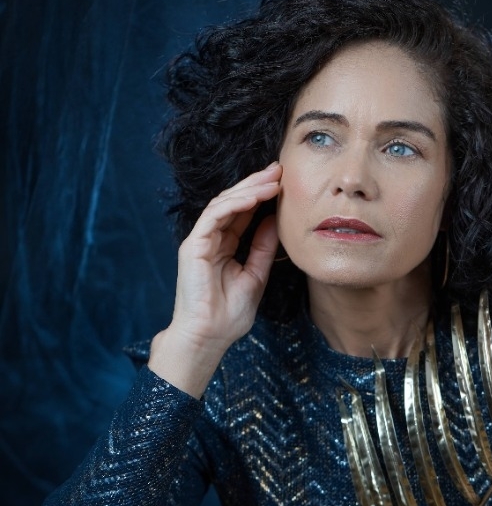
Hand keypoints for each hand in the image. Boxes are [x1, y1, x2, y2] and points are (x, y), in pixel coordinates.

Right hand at [149, 163, 281, 395]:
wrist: (208, 337)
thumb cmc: (229, 315)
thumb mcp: (256, 275)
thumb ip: (263, 247)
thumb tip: (275, 220)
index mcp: (225, 247)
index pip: (243, 213)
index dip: (261, 196)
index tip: (283, 182)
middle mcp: (211, 239)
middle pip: (234, 202)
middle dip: (256, 184)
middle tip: (279, 169)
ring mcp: (200, 240)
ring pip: (224, 203)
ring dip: (249, 189)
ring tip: (273, 179)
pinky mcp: (194, 245)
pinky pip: (215, 215)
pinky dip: (236, 203)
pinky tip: (256, 196)